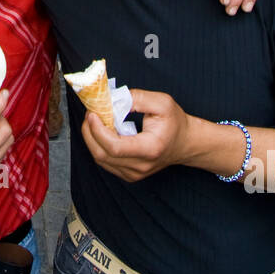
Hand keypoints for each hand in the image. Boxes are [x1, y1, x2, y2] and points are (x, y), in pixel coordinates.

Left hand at [80, 88, 194, 182]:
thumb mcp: (162, 102)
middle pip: (102, 154)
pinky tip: (103, 131)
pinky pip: (105, 161)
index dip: (97, 130)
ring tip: (96, 120)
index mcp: (150, 149)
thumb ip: (137, 98)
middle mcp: (141, 166)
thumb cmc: (175, 122)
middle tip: (90, 113)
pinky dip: (98, 145)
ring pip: (100, 159)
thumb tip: (113, 99)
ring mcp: (134, 174)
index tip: (92, 113)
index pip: (114, 147)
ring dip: (92, 138)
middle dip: (89, 132)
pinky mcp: (128, 175)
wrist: (185, 143)